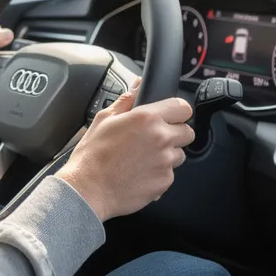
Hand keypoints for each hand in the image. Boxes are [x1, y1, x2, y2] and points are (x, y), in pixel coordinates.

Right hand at [56, 80, 194, 221]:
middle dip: (174, 134)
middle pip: (187, 132)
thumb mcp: (104, 119)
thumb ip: (127, 100)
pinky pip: (169, 174)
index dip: (177, 111)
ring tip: (143, 158)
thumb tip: (138, 85)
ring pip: (179, 154)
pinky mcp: (164, 182)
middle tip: (154, 139)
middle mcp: (161, 138)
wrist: (88, 189)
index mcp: (147, 118)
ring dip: (167, 155)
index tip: (170, 116)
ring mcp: (165, 162)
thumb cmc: (92, 156)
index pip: (183, 108)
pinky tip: (139, 173)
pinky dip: (158, 173)